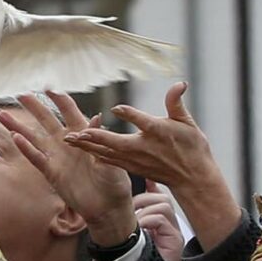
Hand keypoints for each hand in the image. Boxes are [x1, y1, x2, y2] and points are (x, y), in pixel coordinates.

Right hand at [0, 92, 135, 246]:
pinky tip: (15, 138)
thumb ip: (101, 139)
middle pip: (46, 119)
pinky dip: (26, 149)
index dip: (58, 98)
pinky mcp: (51, 172)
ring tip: (1, 114)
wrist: (108, 208)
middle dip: (33, 106)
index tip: (47, 89)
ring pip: (34, 137)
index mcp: (84, 134)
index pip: (69, 110)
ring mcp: (57, 157)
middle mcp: (67, 142)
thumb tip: (97, 117)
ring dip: (18, 126)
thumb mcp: (111, 158)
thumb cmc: (114, 182)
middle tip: (20, 95)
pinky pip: (36, 158)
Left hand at [66, 82, 212, 189]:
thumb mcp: (188, 123)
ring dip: (88, 146)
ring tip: (69, 140)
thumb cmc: (192, 147)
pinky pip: (110, 160)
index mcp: (159, 132)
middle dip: (96, 137)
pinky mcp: (132, 167)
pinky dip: (95, 154)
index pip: (143, 121)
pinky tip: (81, 149)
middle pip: (117, 142)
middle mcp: (145, 147)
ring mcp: (136, 159)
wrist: (192, 178)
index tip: (116, 108)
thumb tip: (180, 83)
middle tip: (76, 132)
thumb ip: (176, 102)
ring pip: (108, 152)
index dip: (130, 114)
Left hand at [133, 183, 184, 260]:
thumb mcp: (128, 239)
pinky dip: (148, 221)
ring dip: (144, 210)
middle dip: (142, 199)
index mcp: (159, 223)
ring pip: (163, 205)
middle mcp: (170, 225)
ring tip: (134, 224)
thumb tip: (114, 206)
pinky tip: (140, 231)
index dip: (149, 185)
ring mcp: (174, 232)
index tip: (141, 177)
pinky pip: (162, 219)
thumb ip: (127, 223)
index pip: (157, 196)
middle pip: (161, 197)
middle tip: (129, 211)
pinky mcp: (176, 240)